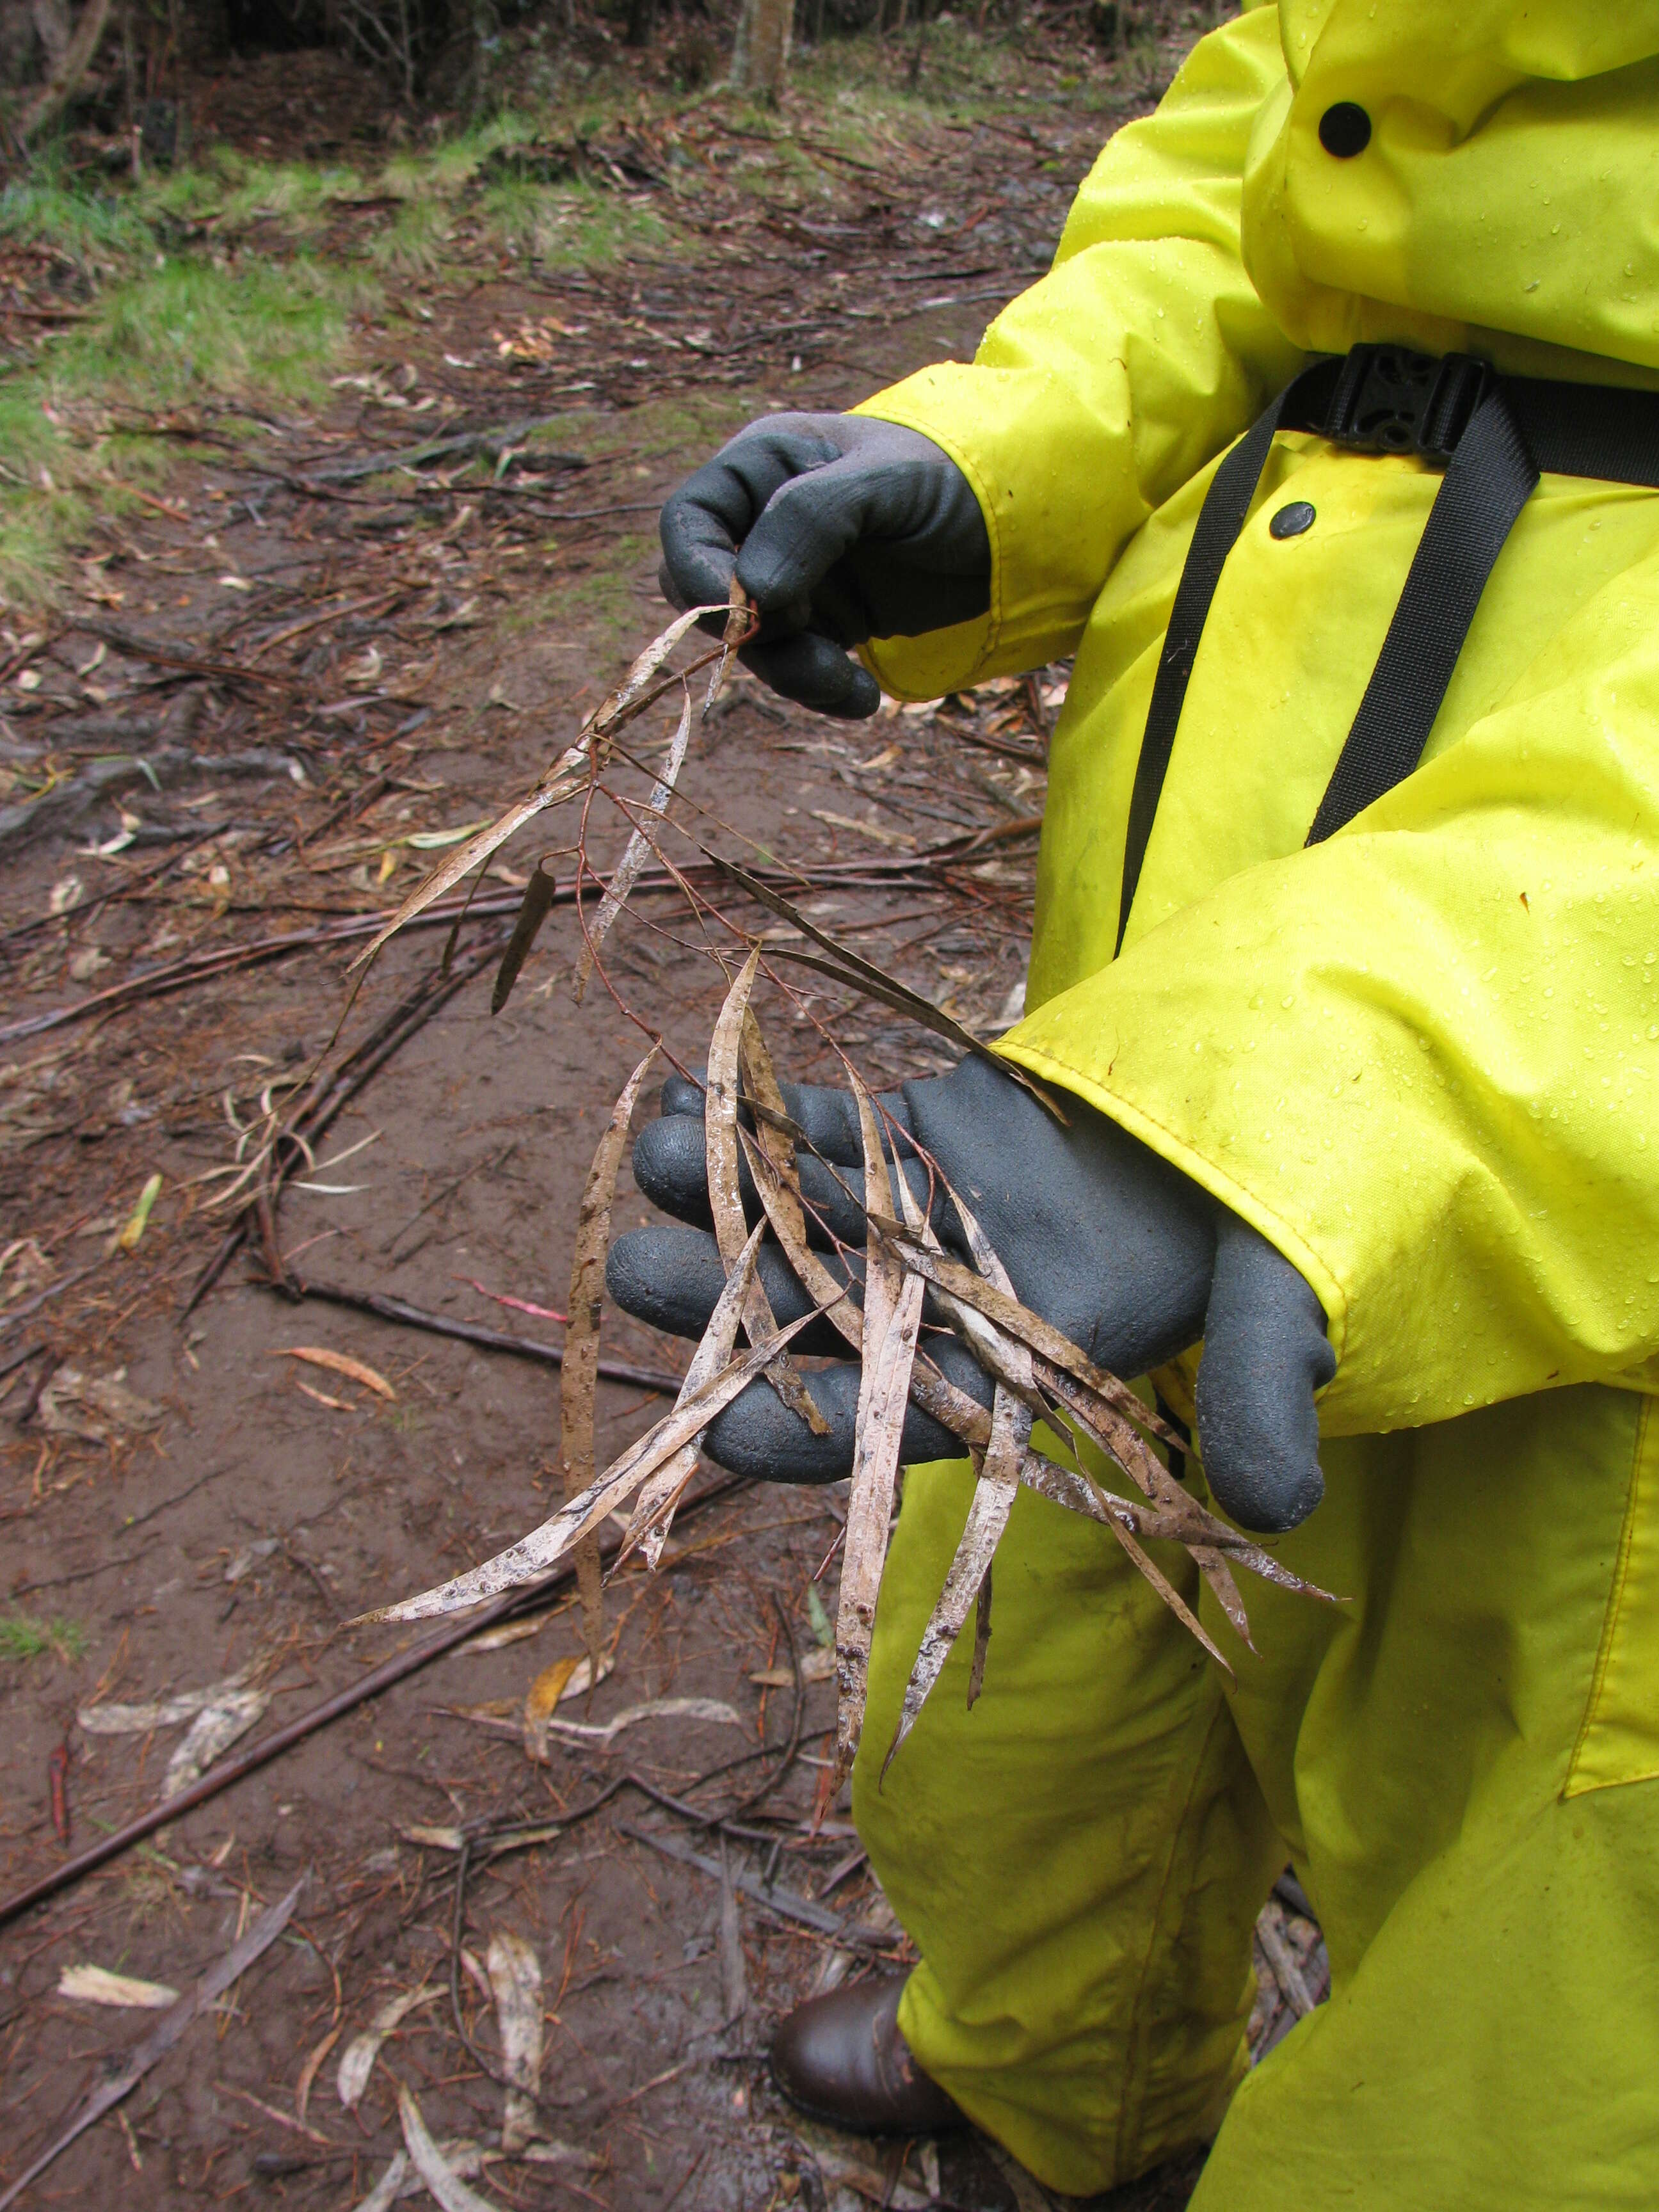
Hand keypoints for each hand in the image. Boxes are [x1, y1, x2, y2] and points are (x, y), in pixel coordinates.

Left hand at [606, 1054, 1334, 1531]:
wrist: (1276, 1096)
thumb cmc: (1282, 1211)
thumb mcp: (1284, 1302)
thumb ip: (1261, 1387)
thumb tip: (1279, 1506)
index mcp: (1020, 1373)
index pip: (901, 1426)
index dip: (813, 1436)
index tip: (719, 1429)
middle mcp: (952, 1306)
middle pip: (819, 1320)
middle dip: (725, 1304)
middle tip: (631, 1274)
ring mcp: (928, 1214)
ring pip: (805, 1216)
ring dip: (721, 1192)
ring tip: (647, 1154)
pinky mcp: (923, 1130)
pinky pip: (827, 1127)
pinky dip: (762, 1112)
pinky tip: (691, 1087)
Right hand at [657, 412, 990, 718]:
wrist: (1022, 525)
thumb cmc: (954, 477)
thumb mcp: (885, 481)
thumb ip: (811, 519)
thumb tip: (750, 595)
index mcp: (763, 465)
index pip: (689, 522)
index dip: (698, 573)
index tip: (740, 616)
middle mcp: (766, 521)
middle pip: (708, 593)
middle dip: (752, 634)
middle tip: (810, 646)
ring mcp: (795, 576)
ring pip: (752, 642)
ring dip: (793, 674)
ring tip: (851, 689)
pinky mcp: (827, 623)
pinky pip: (796, 669)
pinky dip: (822, 691)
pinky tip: (863, 698)